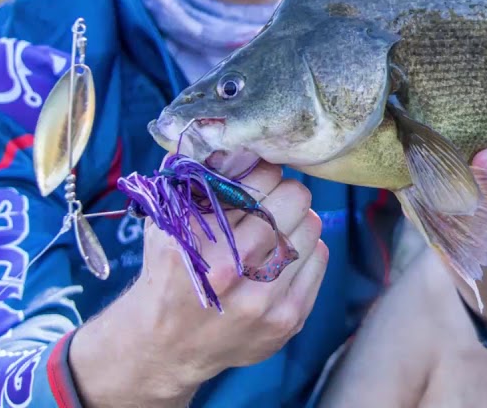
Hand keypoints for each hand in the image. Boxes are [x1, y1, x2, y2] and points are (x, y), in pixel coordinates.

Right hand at [70, 162, 327, 407]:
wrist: (166, 345)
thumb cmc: (169, 270)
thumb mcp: (169, 219)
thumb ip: (198, 175)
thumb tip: (239, 142)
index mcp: (197, 239)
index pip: (261, 177)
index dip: (262, 171)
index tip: (256, 178)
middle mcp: (232, 270)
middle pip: (294, 198)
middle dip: (284, 193)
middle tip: (270, 201)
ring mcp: (263, 300)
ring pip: (312, 226)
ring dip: (296, 221)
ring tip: (274, 230)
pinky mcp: (287, 320)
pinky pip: (320, 258)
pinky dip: (306, 249)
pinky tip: (281, 255)